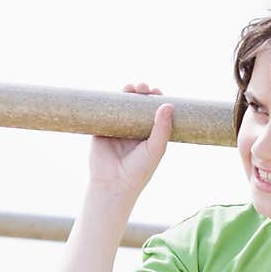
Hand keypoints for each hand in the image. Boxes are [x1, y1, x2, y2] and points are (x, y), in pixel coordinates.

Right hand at [89, 81, 173, 196]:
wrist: (113, 184)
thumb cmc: (138, 171)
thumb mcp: (155, 149)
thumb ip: (162, 129)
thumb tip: (168, 104)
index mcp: (148, 135)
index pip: (154, 113)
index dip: (156, 101)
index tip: (158, 93)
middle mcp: (133, 130)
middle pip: (138, 105)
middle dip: (142, 93)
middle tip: (144, 88)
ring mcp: (118, 128)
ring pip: (122, 105)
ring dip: (127, 93)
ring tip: (132, 87)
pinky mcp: (102, 129)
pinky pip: (106, 111)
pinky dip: (110, 99)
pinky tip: (116, 92)